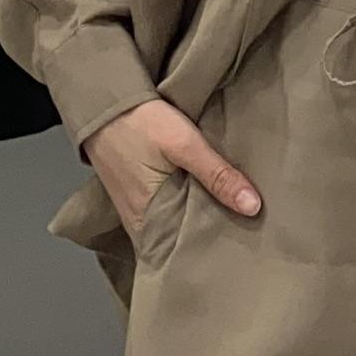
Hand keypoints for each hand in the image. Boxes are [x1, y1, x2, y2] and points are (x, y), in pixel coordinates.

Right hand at [85, 95, 261, 247]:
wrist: (103, 103)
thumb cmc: (140, 123)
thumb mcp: (185, 144)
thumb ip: (218, 175)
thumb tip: (252, 207)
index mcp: (150, 222)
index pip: (188, 252)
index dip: (216, 250)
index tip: (246, 249)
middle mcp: (141, 226)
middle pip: (182, 242)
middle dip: (211, 239)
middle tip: (248, 237)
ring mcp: (137, 214)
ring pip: (175, 229)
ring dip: (199, 224)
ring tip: (235, 222)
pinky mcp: (137, 200)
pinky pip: (166, 215)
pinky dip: (185, 212)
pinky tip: (207, 204)